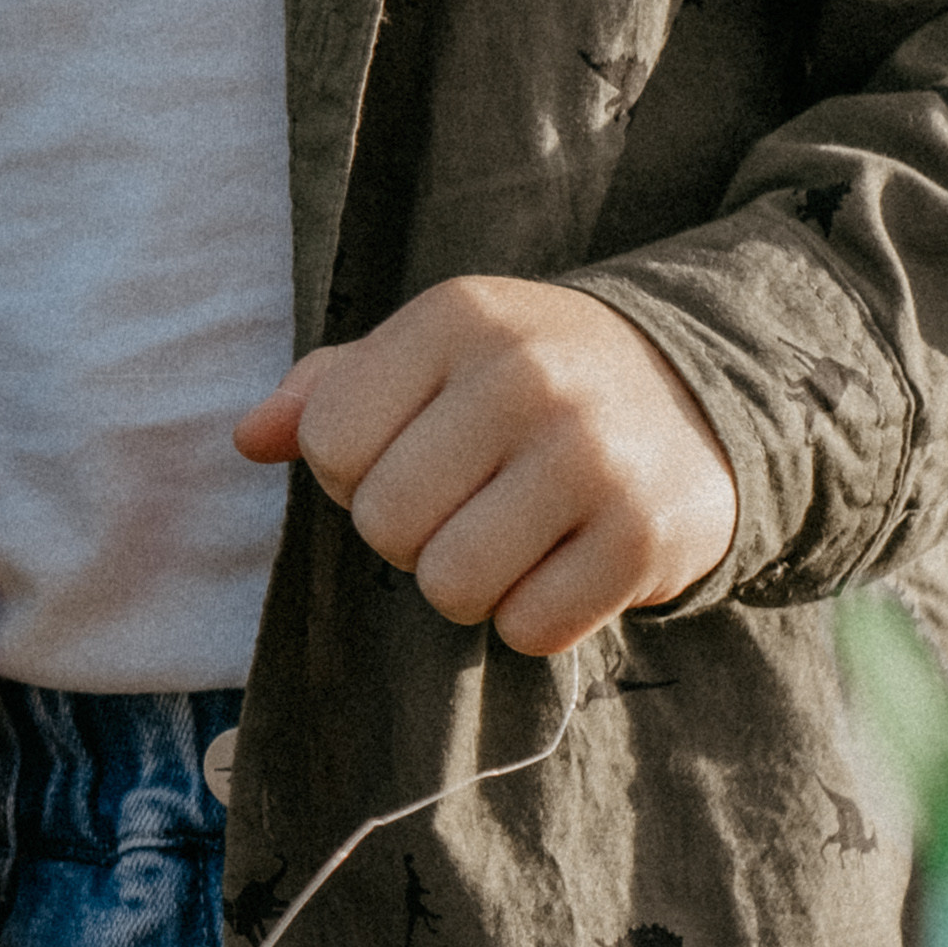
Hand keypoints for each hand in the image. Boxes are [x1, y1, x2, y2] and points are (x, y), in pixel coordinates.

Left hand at [234, 277, 738, 655]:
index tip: (414, 460)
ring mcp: (590, 457)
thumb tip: (248, 438)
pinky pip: (530, 629)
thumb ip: (335, 389)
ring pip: (451, 588)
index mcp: (459, 317)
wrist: (700, 396)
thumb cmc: (533, 384)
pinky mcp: (640, 537)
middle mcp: (526, 375)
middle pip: (385, 525)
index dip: (355, 476)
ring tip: (513, 542)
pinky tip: (565, 567)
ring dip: (470, 590)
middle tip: (469, 510)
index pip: (331, 442)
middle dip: (412, 540)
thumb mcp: (439, 355)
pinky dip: (537, 620)